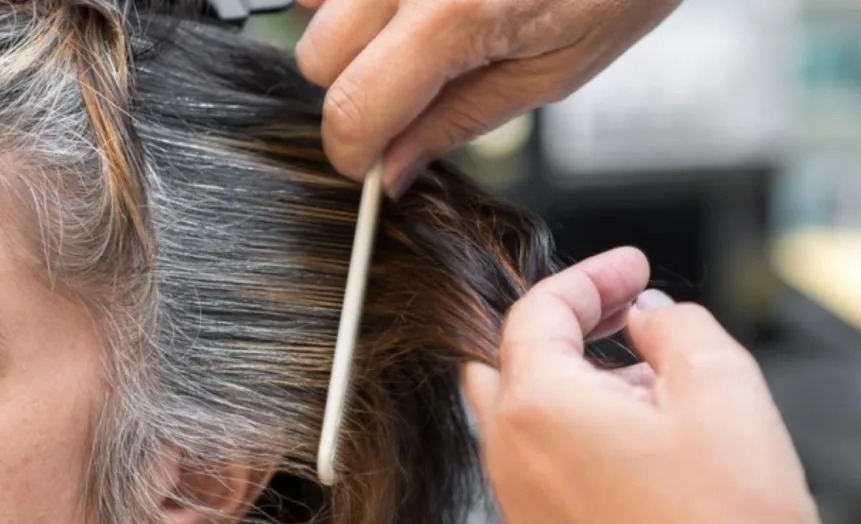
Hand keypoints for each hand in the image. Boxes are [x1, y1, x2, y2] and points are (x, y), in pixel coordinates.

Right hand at [294, 0, 677, 194]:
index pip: (354, 108)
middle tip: (409, 95)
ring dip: (346, 31)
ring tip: (414, 33)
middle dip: (353, 91)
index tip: (370, 166)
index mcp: (453, 15)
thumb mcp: (550, 74)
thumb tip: (394, 168)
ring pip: (310, 3)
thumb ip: (457, 121)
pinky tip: (407, 4)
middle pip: (315, 56)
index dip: (354, 154)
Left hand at [462, 248, 838, 523]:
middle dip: (563, 322)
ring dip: (573, 378)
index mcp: (539, 408)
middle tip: (619, 312)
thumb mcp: (722, 388)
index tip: (629, 269)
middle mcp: (512, 457)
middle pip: (507, 357)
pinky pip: (541, 464)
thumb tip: (650, 316)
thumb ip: (675, 325)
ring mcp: (522, 506)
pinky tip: (638, 439)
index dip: (590, 276)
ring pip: (523, 413)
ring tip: (648, 379)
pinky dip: (574, 431)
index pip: (538, 310)